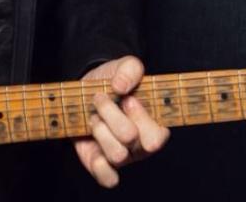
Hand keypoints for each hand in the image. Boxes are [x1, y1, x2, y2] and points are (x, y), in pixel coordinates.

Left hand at [72, 55, 169, 187]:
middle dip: (113, 115)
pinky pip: (107, 178)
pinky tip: (92, 145)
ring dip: (100, 128)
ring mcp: (122, 155)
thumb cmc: (114, 81)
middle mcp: (140, 145)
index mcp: (154, 125)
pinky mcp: (101, 163)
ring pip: (117, 155)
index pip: (157, 136)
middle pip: (131, 140)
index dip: (140, 116)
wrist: (89, 90)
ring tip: (94, 115)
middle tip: (101, 99)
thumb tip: (121, 86)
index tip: (128, 99)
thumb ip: (130, 69)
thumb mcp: (124, 66)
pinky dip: (100, 167)